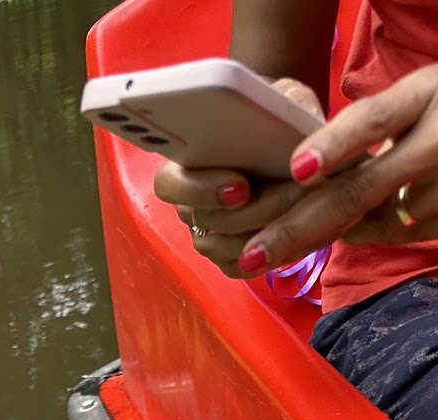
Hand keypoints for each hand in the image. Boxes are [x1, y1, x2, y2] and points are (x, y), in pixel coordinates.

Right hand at [152, 79, 324, 275]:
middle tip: (292, 195)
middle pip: (204, 221)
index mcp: (186, 161)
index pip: (168, 183)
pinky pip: (236, 268)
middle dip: (251, 212)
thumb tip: (289, 121)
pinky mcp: (226, 255)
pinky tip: (292, 235)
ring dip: (262, 236)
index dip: (200, 190)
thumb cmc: (279, 119)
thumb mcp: (286, 98)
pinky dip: (263, 257)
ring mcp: (206, 232)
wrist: (291, 146)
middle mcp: (190, 201)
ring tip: (303, 213)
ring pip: (220, 248)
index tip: (241, 188)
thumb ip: (283, 102)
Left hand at [239, 65, 437, 269]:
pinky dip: (377, 231)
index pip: (374, 119)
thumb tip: (303, 174)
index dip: (335, 144)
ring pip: (379, 224)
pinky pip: (402, 235)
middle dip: (299, 227)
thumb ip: (369, 126)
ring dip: (339, 230)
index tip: (297, 170)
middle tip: (252, 254)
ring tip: (307, 236)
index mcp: (422, 94)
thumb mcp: (413, 100)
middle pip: (361, 190)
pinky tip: (365, 222)